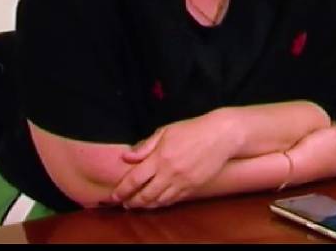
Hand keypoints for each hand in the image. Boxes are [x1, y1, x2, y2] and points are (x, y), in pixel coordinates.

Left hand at [111, 111, 237, 208]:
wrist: (220, 136)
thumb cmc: (192, 130)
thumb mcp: (165, 131)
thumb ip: (145, 146)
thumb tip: (126, 157)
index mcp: (160, 157)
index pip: (135, 179)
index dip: (122, 190)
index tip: (115, 195)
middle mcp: (170, 172)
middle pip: (146, 195)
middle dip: (132, 202)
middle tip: (125, 204)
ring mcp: (183, 182)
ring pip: (159, 201)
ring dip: (146, 205)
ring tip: (139, 205)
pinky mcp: (193, 187)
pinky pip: (174, 200)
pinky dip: (162, 203)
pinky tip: (157, 201)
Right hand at [288, 125, 335, 184]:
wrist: (293, 166)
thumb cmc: (314, 150)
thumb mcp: (332, 133)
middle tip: (335, 136)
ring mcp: (331, 172)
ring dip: (335, 149)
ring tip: (323, 140)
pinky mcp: (318, 173)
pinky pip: (328, 162)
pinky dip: (325, 154)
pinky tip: (314, 149)